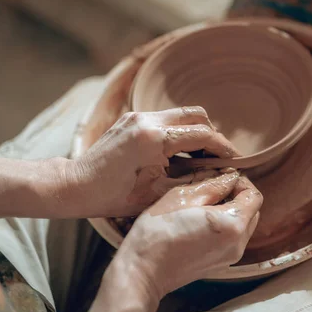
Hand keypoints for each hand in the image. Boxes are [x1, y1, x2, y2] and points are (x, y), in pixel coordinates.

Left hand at [67, 107, 239, 217]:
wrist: (75, 186)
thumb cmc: (113, 197)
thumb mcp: (158, 193)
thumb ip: (192, 179)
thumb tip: (220, 174)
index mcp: (153, 138)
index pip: (202, 135)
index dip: (223, 147)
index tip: (236, 160)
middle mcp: (147, 120)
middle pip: (196, 115)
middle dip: (212, 135)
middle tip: (220, 157)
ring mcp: (138, 115)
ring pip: (182, 114)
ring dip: (196, 131)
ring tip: (202, 156)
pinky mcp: (132, 118)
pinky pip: (166, 118)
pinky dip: (179, 131)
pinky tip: (180, 153)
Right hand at [110, 170, 261, 301]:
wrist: (142, 272)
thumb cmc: (158, 231)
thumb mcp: (183, 196)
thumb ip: (213, 184)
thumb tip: (230, 176)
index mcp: (233, 225)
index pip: (254, 196)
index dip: (241, 182)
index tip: (222, 178)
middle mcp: (239, 244)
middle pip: (253, 212)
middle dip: (238, 196)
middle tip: (213, 189)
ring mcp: (231, 257)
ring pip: (244, 226)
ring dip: (232, 211)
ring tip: (204, 205)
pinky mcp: (221, 264)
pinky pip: (233, 238)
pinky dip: (225, 226)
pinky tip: (201, 222)